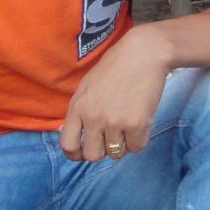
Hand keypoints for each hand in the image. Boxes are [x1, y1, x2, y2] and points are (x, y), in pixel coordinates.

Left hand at [59, 28, 167, 161]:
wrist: (143, 53)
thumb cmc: (116, 67)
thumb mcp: (87, 86)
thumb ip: (78, 111)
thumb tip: (66, 134)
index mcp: (78, 107)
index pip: (67, 144)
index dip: (75, 154)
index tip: (83, 153)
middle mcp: (92, 117)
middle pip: (92, 155)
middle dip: (102, 150)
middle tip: (111, 137)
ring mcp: (114, 122)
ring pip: (116, 153)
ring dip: (123, 143)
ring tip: (127, 124)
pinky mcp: (136, 124)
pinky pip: (136, 147)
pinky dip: (139, 139)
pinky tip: (140, 123)